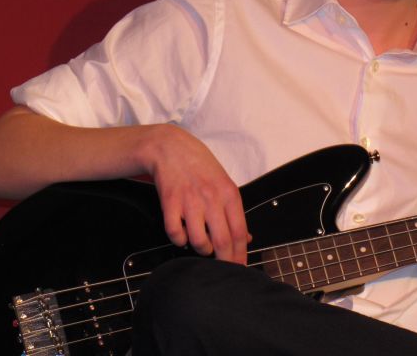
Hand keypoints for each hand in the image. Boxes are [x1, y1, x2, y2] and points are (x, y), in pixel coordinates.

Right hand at [139, 125, 249, 264]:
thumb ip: (234, 211)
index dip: (241, 254)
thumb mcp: (223, 183)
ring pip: (199, 240)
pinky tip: (182, 235)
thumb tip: (247, 237)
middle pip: (222, 240)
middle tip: (224, 269)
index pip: (239, 231)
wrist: (170, 148)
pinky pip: (175, 233)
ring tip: (202, 246)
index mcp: (229, 193)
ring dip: (201, 249)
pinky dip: (179, 240)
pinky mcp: (170, 203)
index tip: (240, 267)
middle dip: (225, 260)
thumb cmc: (199, 166)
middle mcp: (211, 198)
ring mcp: (190, 201)